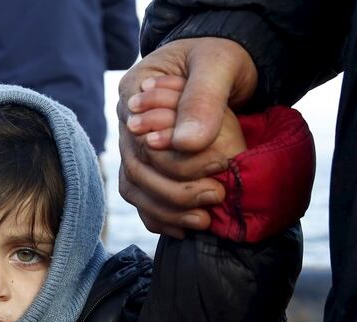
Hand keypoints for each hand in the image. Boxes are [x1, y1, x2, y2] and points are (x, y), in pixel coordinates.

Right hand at [117, 38, 257, 236]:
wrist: (227, 66)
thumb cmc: (223, 58)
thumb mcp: (218, 65)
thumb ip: (201, 99)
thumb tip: (186, 143)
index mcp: (134, 92)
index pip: (142, 140)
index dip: (174, 161)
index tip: (220, 167)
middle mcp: (129, 123)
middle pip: (136, 169)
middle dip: (174, 192)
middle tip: (215, 198)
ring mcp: (135, 145)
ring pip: (135, 189)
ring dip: (167, 211)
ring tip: (204, 220)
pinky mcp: (149, 164)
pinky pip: (143, 199)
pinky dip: (161, 217)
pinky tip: (186, 228)